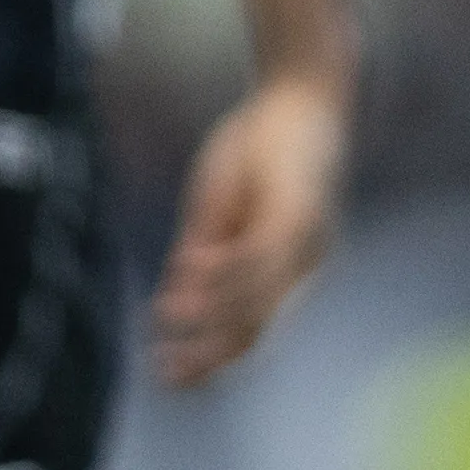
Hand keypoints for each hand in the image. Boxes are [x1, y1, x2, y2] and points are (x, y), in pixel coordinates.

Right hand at [148, 64, 349, 385]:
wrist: (299, 91)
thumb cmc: (262, 149)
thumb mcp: (221, 208)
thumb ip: (202, 255)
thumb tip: (174, 304)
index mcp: (289, 272)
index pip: (250, 334)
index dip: (208, 362)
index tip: (166, 378)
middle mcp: (304, 266)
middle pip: (255, 329)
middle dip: (208, 356)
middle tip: (165, 375)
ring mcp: (305, 240)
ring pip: (257, 297)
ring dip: (209, 312)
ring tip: (164, 321)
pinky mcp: (300, 208)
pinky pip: (260, 252)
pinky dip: (222, 267)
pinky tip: (185, 269)